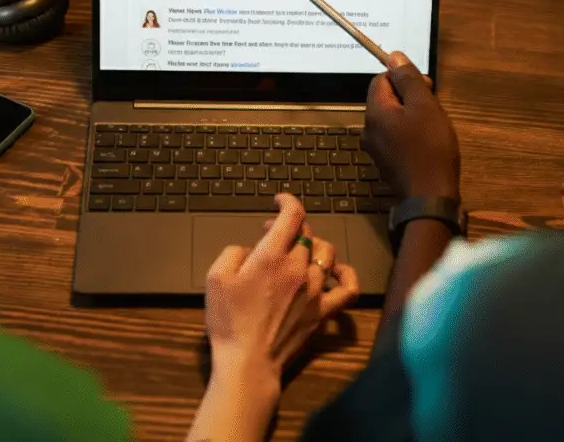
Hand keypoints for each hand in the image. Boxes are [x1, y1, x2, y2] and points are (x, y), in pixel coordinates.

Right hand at [205, 194, 358, 388]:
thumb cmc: (229, 322)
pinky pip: (348, 289)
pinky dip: (347, 275)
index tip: (280, 201)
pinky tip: (338, 270)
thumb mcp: (215, 278)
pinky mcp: (322, 312)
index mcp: (271, 256)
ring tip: (299, 250)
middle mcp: (297, 268)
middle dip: (290, 228)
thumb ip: (234, 252)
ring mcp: (314, 290)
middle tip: (273, 236)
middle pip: (307, 234)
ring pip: (326, 254)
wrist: (248, 363)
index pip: (292, 215)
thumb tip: (251, 249)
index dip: (288, 201)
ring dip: (313, 246)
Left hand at [362, 51, 459, 198]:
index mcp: (374, 113)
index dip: (403, 78)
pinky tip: (427, 144)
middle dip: (410, 98)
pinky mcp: (385, 162)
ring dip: (412, 116)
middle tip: (433, 108)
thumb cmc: (430, 148)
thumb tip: (394, 56)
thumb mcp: (424, 106)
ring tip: (432, 127)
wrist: (430, 197)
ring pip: (392, 118)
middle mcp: (368, 129)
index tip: (426, 87)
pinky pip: (395, 137)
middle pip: (386, 99)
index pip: (380, 80)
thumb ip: (408, 80)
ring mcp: (375, 148)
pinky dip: (410, 134)